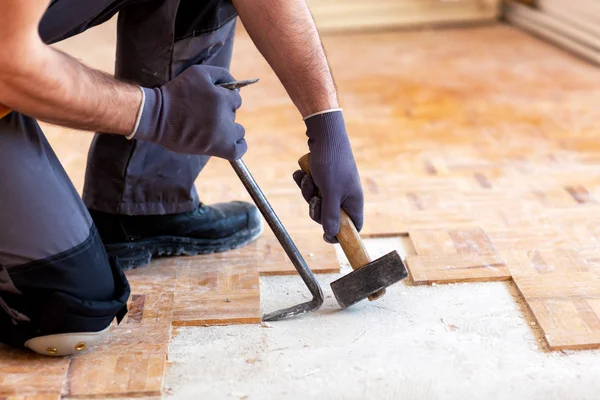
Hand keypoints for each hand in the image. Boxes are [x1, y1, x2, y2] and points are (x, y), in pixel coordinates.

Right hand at [133, 65, 245, 159]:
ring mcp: (221, 134)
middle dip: (223, 112)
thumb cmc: (176, 93)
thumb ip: (221, 74)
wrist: (156, 117)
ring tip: (211, 128)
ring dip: (229, 129)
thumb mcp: (198, 73)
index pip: (235, 99)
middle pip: (234, 114)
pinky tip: (228, 142)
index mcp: (221, 98)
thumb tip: (238, 86)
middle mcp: (224, 116)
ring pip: (238, 131)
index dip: (224, 98)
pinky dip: (238, 146)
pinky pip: (239, 150)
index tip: (210, 101)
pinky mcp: (216, 148)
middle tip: (204, 114)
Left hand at [293, 111, 363, 242]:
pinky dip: (304, 181)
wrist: (324, 133)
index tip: (325, 236)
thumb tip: (331, 235)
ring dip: (308, 191)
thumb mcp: (330, 193)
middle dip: (316, 207)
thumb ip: (331, 215)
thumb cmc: (331, 162)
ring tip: (309, 178)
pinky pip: (311, 186)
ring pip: (316, 200)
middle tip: (314, 197)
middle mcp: (345, 194)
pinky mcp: (323, 175)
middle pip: (329, 215)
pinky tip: (301, 173)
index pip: (353, 227)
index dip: (340, 234)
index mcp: (354, 201)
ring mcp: (333, 184)